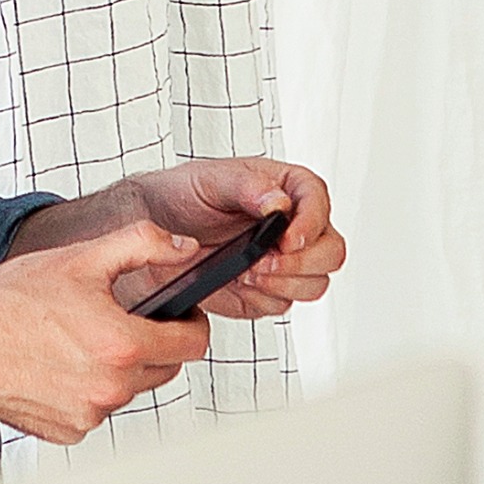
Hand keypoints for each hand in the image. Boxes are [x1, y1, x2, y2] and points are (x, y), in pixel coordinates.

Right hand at [0, 219, 214, 444]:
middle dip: (152, 344)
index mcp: (122, 344)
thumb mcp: (81, 258)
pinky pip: (95, 411)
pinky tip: (59, 367)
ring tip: (78, 341)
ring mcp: (89, 414)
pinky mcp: (67, 431)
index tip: (182, 314)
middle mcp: (111, 387)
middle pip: (165, 368)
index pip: (193, 343)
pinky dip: (86, 392)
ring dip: (117, 369)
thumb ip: (142, 244)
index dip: (192, 323)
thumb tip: (182, 246)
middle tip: (119, 320)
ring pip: (129, 390)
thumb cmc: (8, 301)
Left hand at [118, 159, 343, 320]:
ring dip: (284, 284)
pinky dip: (262, 299)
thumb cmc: (182, 195)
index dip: (311, 224)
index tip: (288, 239)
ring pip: (314, 284)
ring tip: (248, 273)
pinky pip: (282, 304)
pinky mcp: (267, 290)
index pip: (319, 203)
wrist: (153, 231)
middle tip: (265, 263)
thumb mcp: (210, 179)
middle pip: (330, 251)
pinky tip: (239, 284)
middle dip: (302, 263)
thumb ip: (247, 187)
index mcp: (286, 188)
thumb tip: (278, 203)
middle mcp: (292, 226)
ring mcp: (283, 261)